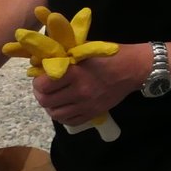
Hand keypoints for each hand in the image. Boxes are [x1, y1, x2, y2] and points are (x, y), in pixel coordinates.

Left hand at [31, 44, 149, 126]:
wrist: (133, 69)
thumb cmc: (108, 55)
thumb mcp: (84, 49)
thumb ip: (63, 55)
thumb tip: (41, 61)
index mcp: (75, 74)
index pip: (43, 85)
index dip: (37, 82)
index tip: (41, 77)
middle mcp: (80, 92)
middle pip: (46, 101)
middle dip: (41, 94)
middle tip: (44, 89)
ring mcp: (87, 105)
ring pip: (56, 114)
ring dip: (51, 107)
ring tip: (54, 99)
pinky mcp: (94, 113)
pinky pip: (70, 121)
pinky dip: (63, 116)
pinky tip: (65, 107)